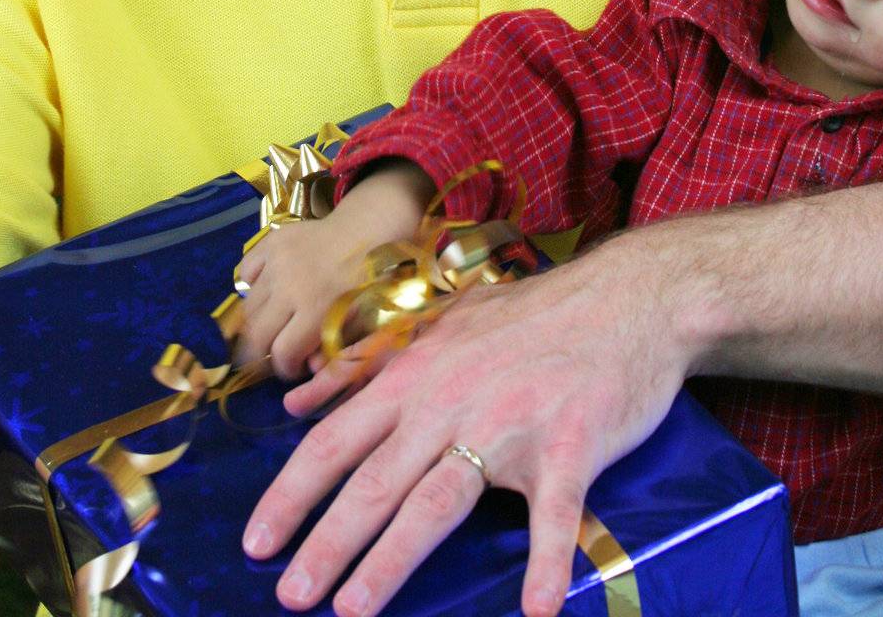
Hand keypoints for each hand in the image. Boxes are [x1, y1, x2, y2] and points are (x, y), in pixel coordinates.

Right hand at [235, 162, 432, 378]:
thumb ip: (332, 346)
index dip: (285, 367)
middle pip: (256, 334)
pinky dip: (251, 286)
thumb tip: (308, 367)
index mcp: (316, 308)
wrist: (367, 228)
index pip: (282, 353)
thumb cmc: (368, 278)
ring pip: (248, 307)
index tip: (291, 366)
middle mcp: (290, 287)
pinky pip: (245, 272)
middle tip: (271, 352)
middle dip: (261, 352)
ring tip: (272, 323)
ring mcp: (276, 262)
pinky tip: (268, 290)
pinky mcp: (270, 242)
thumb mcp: (359, 319)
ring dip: (257, 321)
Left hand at [241, 231, 696, 616]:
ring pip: (437, 501)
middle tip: (289, 595)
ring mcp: (510, 425)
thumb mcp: (443, 325)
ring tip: (352, 609)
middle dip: (326, 542)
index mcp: (417, 374)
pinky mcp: (570, 446)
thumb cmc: (532, 316)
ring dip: (391, 560)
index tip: (255, 542)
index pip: (337, 440)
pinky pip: (553, 516)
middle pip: (375, 480)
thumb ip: (368, 366)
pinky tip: (536, 615)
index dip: (292, 493)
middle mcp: (450, 400)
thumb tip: (298, 402)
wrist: (626, 297)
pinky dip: (544, 566)